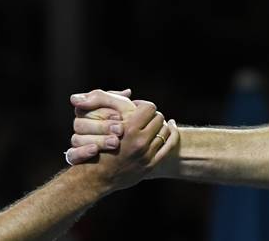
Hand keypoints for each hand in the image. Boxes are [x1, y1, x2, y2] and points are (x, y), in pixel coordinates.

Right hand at [65, 89, 179, 182]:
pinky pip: (169, 145)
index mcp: (128, 129)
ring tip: (153, 124)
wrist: (96, 177)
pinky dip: (172, 134)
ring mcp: (146, 154)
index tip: (137, 107)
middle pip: (158, 118)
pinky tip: (171, 128)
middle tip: (145, 117)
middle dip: (152, 115)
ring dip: (160, 125)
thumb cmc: (96, 147)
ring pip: (165, 130)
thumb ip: (113, 105)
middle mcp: (140, 142)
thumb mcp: (100, 124)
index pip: (149, 107)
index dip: (143, 105)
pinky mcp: (151, 164)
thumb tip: (129, 92)